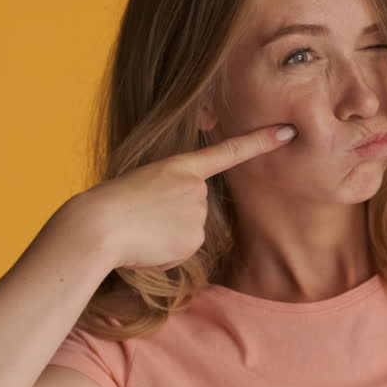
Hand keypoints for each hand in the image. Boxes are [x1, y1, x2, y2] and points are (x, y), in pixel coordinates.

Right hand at [68, 123, 297, 272]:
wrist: (98, 226)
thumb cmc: (109, 205)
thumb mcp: (142, 186)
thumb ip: (171, 197)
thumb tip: (186, 225)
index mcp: (180, 166)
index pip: (230, 151)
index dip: (261, 141)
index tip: (288, 132)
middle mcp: (197, 188)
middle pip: (196, 209)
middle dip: (172, 219)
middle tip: (142, 217)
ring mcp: (199, 213)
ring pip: (189, 232)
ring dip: (167, 238)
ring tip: (141, 231)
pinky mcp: (195, 239)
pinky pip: (183, 251)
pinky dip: (165, 254)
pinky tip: (147, 246)